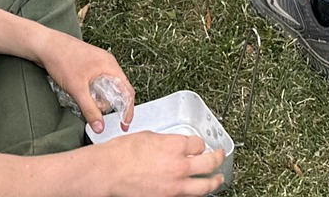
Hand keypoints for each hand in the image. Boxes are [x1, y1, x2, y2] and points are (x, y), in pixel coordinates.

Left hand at [38, 30, 132, 134]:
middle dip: (106, 104)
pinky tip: (79, 94)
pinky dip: (91, 92)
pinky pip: (95, 83)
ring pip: (104, 87)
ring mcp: (97, 64)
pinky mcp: (87, 65)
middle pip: (116, 91)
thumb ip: (90, 109)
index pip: (127, 91)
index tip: (124, 125)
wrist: (45, 45)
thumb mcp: (77, 89)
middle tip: (93, 109)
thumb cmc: (62, 59)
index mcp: (109, 66)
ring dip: (97, 98)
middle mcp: (106, 63)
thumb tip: (100, 127)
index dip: (127, 109)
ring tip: (82, 100)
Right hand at [93, 132, 225, 196]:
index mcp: (174, 146)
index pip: (198, 143)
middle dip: (218, 159)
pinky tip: (194, 191)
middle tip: (220, 157)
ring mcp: (175, 186)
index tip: (198, 144)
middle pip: (209, 163)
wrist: (109, 172)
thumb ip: (165, 141)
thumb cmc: (121, 153)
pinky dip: (192, 194)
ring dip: (214, 182)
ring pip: (204, 186)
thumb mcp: (147, 136)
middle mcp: (179, 165)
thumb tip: (171, 145)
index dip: (198, 143)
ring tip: (218, 180)